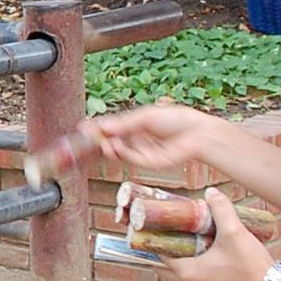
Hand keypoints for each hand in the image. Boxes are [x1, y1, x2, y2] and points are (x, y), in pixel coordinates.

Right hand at [86, 102, 227, 177]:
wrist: (198, 134)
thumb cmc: (177, 120)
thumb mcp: (145, 116)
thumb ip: (123, 123)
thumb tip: (102, 126)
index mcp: (138, 126)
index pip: (113, 128)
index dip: (98, 129)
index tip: (82, 128)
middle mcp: (139, 140)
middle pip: (112, 141)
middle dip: (98, 141)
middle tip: (84, 138)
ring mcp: (143, 152)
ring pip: (118, 152)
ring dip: (107, 147)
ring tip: (101, 142)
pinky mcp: (149, 163)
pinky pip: (129, 158)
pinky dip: (119, 152)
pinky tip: (113, 146)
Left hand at [160, 191, 274, 280]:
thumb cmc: (252, 265)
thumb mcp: (235, 231)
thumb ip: (221, 209)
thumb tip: (211, 193)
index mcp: (187, 273)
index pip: (160, 256)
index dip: (158, 241)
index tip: (159, 229)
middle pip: (166, 269)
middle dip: (167, 252)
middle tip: (173, 235)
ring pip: (180, 278)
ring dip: (181, 263)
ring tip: (190, 245)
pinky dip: (195, 273)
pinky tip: (206, 260)